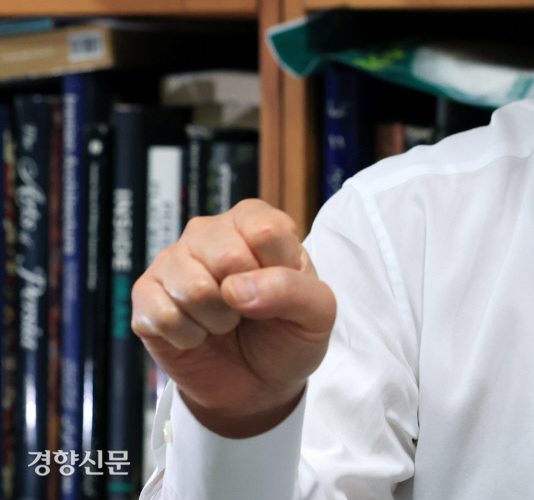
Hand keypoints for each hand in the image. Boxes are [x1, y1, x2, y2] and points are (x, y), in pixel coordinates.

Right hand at [132, 199, 336, 437]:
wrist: (257, 384)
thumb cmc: (288, 335)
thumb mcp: (317, 313)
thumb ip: (292, 290)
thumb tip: (236, 288)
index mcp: (255, 222)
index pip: (266, 231)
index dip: (277, 272)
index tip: (278, 289)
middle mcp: (209, 232)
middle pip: (227, 256)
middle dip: (245, 300)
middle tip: (249, 310)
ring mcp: (173, 261)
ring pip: (192, 288)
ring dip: (217, 321)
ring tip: (225, 322)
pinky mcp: (145, 295)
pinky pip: (162, 315)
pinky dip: (188, 337)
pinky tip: (198, 334)